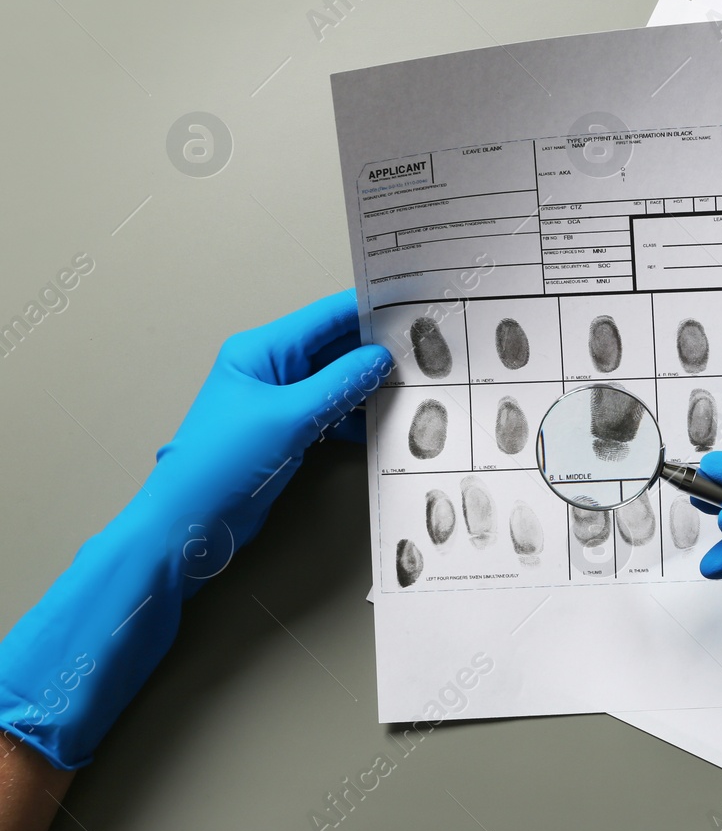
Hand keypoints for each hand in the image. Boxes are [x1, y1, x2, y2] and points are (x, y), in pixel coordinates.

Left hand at [141, 289, 392, 580]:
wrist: (189, 522)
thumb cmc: (224, 462)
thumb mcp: (289, 417)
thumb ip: (340, 384)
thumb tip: (381, 358)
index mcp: (261, 351)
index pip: (324, 318)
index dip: (367, 310)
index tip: (412, 308)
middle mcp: (270, 369)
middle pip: (333, 348)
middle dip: (375, 351)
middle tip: (423, 352)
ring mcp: (279, 402)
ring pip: (336, 382)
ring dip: (369, 386)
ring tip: (413, 386)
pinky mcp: (287, 432)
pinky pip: (330, 412)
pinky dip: (355, 415)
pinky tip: (383, 422)